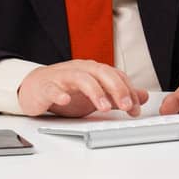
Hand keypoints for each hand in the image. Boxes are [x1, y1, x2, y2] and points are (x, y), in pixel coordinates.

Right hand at [17, 60, 149, 117]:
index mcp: (94, 71)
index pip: (116, 76)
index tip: (136, 108)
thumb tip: (142, 97)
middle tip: (126, 106)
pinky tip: (66, 101)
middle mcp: (81, 70)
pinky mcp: (46, 86)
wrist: (35, 87)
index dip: (128, 91)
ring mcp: (63, 76)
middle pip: (102, 73)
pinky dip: (60, 94)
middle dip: (117, 89)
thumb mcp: (95, 95)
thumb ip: (117, 95)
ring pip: (82, 78)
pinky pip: (53, 88)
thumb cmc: (66, 89)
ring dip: (95, 92)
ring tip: (104, 107)